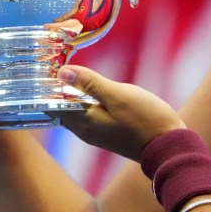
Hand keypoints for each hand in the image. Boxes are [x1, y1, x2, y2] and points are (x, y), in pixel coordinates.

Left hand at [56, 65, 184, 160]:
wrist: (169, 146)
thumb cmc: (145, 119)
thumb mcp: (118, 96)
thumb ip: (90, 83)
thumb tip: (61, 72)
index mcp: (83, 122)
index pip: (51, 105)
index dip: (44, 87)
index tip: (41, 67)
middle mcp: (85, 131)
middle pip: (60, 109)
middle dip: (54, 90)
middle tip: (50, 66)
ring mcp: (97, 133)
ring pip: (73, 113)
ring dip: (68, 96)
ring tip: (66, 74)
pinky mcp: (108, 133)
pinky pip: (86, 116)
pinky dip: (82, 102)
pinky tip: (88, 90)